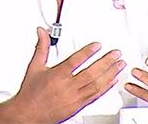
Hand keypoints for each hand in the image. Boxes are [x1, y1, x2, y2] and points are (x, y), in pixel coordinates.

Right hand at [10, 27, 125, 123]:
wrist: (28, 115)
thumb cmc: (30, 93)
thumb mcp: (34, 67)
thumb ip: (41, 47)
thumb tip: (42, 32)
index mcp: (57, 76)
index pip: (76, 61)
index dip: (88, 52)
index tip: (98, 45)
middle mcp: (67, 87)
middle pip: (90, 73)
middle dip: (106, 62)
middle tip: (116, 54)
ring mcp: (74, 98)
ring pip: (96, 84)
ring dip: (109, 74)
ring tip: (119, 65)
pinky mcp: (78, 106)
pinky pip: (95, 96)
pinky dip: (105, 88)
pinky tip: (112, 81)